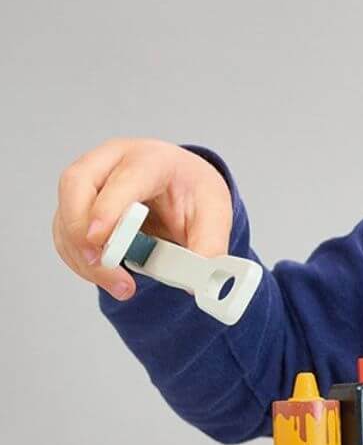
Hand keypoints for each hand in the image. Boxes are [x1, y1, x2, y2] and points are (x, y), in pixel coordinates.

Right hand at [52, 139, 231, 301]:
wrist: (183, 186)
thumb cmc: (193, 192)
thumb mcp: (215, 215)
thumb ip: (209, 247)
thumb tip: (196, 282)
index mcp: (151, 159)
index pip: (123, 177)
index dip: (108, 207)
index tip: (100, 238)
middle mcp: (112, 162)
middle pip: (76, 185)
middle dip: (81, 229)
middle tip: (100, 263)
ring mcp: (89, 181)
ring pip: (65, 213)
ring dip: (83, 255)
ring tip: (120, 285)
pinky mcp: (76, 204)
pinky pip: (65, 234)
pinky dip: (81, 260)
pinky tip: (108, 275)